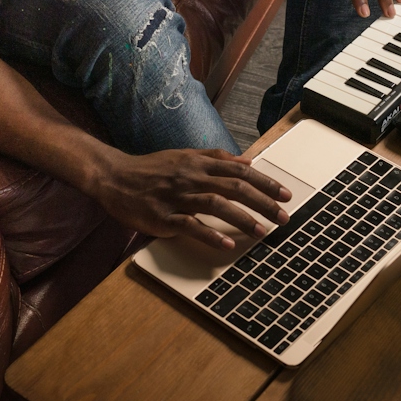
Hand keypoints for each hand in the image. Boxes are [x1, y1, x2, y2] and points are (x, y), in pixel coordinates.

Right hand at [89, 148, 291, 249]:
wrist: (115, 177)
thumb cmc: (152, 169)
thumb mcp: (185, 156)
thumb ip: (215, 158)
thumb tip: (247, 161)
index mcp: (198, 162)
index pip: (240, 171)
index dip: (265, 182)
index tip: (285, 195)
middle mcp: (191, 176)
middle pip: (234, 187)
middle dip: (262, 202)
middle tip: (283, 217)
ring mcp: (177, 196)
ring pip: (216, 205)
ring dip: (242, 218)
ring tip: (262, 232)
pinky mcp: (163, 216)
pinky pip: (190, 226)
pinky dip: (210, 235)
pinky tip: (226, 244)